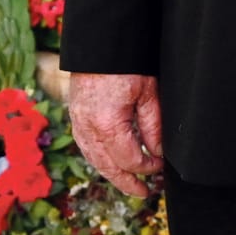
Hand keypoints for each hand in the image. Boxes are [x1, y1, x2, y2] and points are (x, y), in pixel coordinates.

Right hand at [68, 72, 163, 196]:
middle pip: (108, 166)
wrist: (100, 42)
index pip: (129, 160)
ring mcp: (78, 122)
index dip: (146, 168)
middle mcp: (88, 127)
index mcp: (108, 124)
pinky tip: (109, 162)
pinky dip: (98, 158)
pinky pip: (86, 146)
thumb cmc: (128, 63)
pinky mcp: (75, 114)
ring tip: (127, 182)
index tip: (160, 167)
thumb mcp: (148, 93)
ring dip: (111, 173)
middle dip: (127, 182)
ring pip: (94, 158)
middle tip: (144, 192)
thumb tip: (157, 154)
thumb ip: (153, 127)